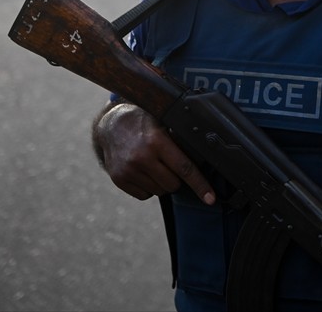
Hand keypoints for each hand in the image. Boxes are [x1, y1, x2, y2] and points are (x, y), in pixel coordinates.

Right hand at [93, 103, 215, 204]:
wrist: (112, 125)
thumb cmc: (143, 123)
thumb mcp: (163, 123)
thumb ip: (180, 140)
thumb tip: (206, 157)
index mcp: (156, 141)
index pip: (184, 168)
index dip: (200, 185)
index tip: (210, 198)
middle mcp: (142, 157)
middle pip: (173, 185)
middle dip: (176, 178)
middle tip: (169, 163)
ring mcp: (128, 170)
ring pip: (159, 191)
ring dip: (161, 183)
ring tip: (153, 164)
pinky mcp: (119, 179)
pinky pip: (144, 195)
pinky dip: (148, 187)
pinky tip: (143, 171)